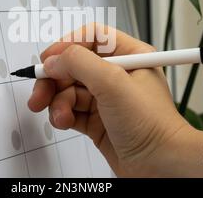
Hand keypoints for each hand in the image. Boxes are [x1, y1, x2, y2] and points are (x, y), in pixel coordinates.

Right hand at [27, 24, 191, 176]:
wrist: (161, 165)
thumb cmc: (153, 125)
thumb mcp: (113, 83)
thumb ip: (79, 63)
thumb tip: (54, 59)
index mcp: (129, 55)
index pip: (92, 37)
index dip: (68, 45)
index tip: (50, 59)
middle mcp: (116, 74)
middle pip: (74, 64)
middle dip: (54, 78)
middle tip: (40, 92)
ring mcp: (106, 98)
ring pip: (68, 89)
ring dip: (57, 101)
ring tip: (60, 116)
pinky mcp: (97, 119)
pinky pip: (70, 109)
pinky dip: (62, 115)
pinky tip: (65, 122)